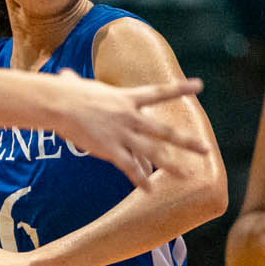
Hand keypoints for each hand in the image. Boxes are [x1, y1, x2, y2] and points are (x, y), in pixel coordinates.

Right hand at [49, 74, 207, 188]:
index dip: (180, 88)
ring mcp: (121, 133)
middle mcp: (130, 116)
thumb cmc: (64, 92)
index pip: (159, 92)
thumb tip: (65, 75)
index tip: (199, 86)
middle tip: (206, 149)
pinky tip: (149, 190)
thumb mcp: (77, 84)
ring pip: (152, 152)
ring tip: (187, 176)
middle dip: (186, 142)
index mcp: (127, 98)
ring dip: (171, 165)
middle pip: (164, 131)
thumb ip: (77, 81)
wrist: (58, 104)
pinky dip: (139, 179)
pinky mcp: (109, 148)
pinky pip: (129, 167)